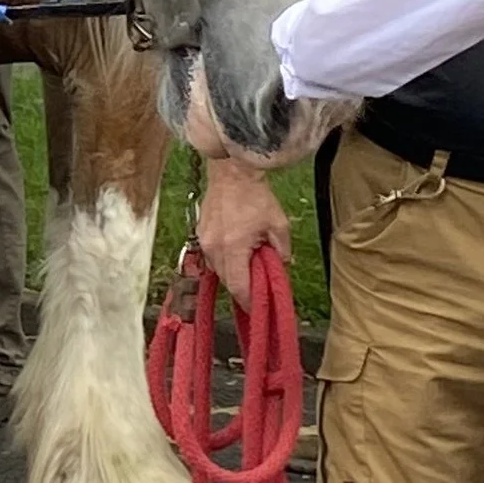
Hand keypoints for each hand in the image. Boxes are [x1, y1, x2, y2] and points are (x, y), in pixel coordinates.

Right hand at [195, 153, 290, 310]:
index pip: (239, 287)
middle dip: (243, 288)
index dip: (250, 302)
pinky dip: (224, 261)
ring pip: (217, 270)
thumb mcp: (279, 226)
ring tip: (249, 269)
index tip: (260, 310)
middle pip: (226, 282)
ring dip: (233, 274)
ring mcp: (204, 239)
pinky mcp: (201, 232)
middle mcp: (214, 247)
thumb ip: (282, 252)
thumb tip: (280, 268)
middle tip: (259, 290)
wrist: (231, 171)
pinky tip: (237, 255)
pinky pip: (212, 257)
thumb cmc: (256, 196)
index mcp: (233, 248)